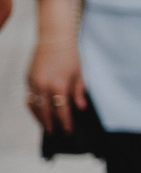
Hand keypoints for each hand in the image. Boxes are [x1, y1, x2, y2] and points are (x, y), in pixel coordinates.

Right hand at [25, 0, 85, 129]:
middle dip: (50, 124)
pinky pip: (29, 98)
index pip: (62, 110)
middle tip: (54, 133)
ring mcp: (33, 83)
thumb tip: (80, 108)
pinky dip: (33, 107)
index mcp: (59, 85)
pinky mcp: (28, 79)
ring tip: (45, 125)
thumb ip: (79, 92)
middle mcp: (44, 86)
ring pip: (33, 107)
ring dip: (38, 118)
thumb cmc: (70, 56)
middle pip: (45, 112)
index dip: (65, 122)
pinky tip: (39, 112)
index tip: (68, 131)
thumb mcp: (79, 74)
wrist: (54, 40)